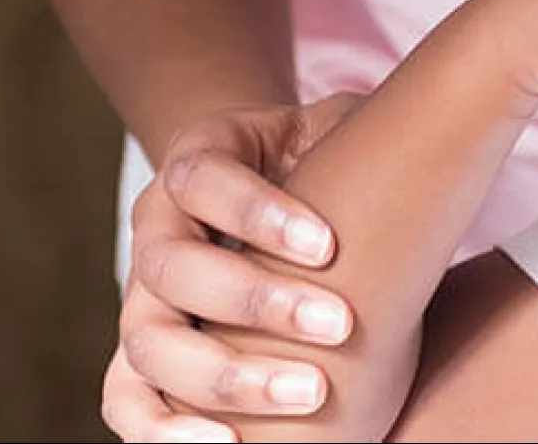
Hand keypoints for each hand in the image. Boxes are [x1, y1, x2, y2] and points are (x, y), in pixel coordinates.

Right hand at [101, 94, 361, 443]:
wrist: (266, 194)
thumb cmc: (313, 159)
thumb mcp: (330, 124)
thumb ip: (352, 126)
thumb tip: (412, 133)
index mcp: (194, 157)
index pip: (204, 180)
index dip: (257, 214)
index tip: (329, 246)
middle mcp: (156, 226)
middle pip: (173, 268)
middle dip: (255, 300)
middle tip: (339, 325)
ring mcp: (142, 295)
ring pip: (149, 342)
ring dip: (225, 376)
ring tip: (309, 394)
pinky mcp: (142, 356)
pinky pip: (126, 401)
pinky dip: (163, 430)